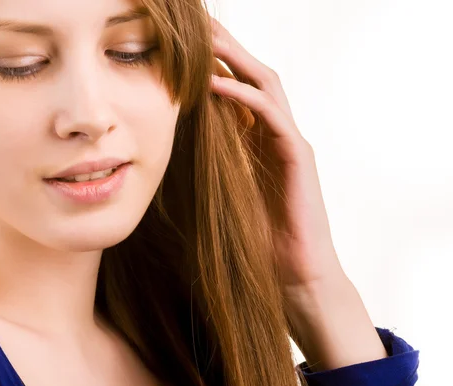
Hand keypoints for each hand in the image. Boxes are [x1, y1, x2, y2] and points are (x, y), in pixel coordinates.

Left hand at [208, 17, 387, 370]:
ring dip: (236, 57)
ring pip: (266, 84)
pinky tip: (216, 82)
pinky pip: (271, 116)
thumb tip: (174, 144)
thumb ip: (210, 162)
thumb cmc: (258, 238)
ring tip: (206, 37)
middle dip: (226, 46)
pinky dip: (244, 96)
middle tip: (197, 22)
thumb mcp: (225, 191)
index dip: (214, 61)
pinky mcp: (299, 157)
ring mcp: (290, 141)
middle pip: (252, 73)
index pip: (237, 87)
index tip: (184, 42)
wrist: (295, 273)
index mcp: (258, 138)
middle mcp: (276, 132)